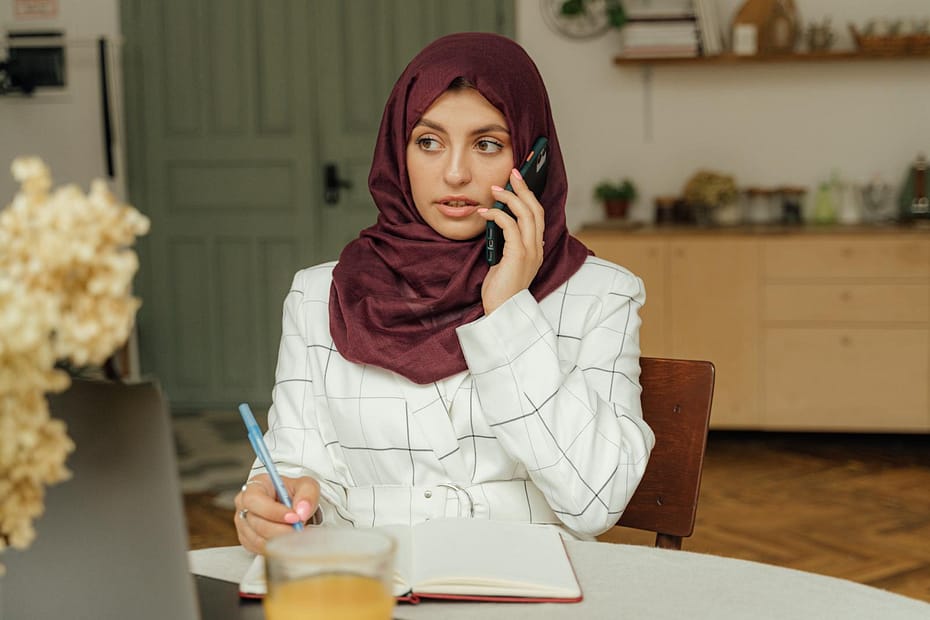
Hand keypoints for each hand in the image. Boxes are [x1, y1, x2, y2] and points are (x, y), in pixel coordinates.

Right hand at [234, 474, 319, 552]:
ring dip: (280, 541)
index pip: (255, 500)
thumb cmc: (293, 493)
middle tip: (299, 530)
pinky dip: (275, 548)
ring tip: (296, 534)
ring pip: (258, 539)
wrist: (291, 505)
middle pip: (257, 523)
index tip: (294, 517)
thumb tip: (301, 511)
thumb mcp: (306, 486)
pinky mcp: (247, 539)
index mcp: (254, 486)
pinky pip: (258, 549)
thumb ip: (307, 494)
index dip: (273, 511)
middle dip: (281, 529)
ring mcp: (243, 524)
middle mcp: (244, 505)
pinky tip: (288, 541)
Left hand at [478, 167, 544, 313]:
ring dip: (509, 197)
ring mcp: (530, 251)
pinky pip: (510, 226)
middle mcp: (537, 247)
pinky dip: (497, 215)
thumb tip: (500, 221)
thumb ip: (509, 243)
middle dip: (524, 188)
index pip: (538, 215)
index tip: (519, 180)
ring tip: (495, 189)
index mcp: (537, 248)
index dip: (530, 196)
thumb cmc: (500, 288)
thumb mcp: (506, 260)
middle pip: (535, 209)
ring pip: (526, 214)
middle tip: (512, 173)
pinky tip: (484, 212)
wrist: (501, 311)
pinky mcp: (518, 255)